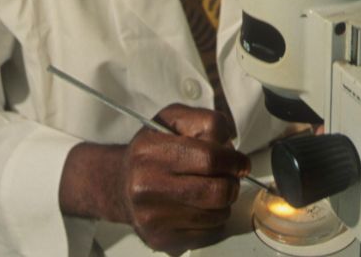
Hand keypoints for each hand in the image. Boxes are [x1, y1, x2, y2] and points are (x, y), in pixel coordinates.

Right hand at [59, 104, 248, 255]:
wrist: (120, 184)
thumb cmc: (151, 150)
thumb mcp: (173, 120)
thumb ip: (206, 121)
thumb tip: (231, 147)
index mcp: (150, 151)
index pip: (210, 158)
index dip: (234, 160)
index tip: (240, 162)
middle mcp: (147, 186)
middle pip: (216, 192)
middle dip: (232, 183)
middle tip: (229, 177)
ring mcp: (153, 218)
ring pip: (217, 216)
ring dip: (223, 203)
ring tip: (209, 190)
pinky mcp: (161, 241)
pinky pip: (209, 235)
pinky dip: (213, 221)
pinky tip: (200, 208)